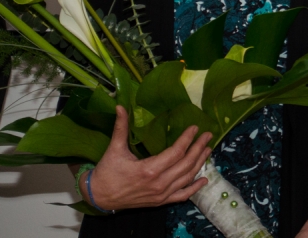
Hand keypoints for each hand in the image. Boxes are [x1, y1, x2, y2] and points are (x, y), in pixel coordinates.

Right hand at [84, 105, 212, 211]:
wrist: (99, 197)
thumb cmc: (107, 172)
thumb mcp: (114, 149)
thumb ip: (121, 128)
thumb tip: (120, 106)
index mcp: (149, 169)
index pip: (176, 152)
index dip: (187, 139)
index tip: (195, 127)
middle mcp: (159, 183)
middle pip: (186, 164)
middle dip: (198, 148)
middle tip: (208, 135)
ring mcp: (161, 194)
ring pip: (186, 178)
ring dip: (199, 163)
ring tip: (207, 149)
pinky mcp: (160, 202)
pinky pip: (182, 196)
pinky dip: (194, 188)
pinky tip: (204, 180)